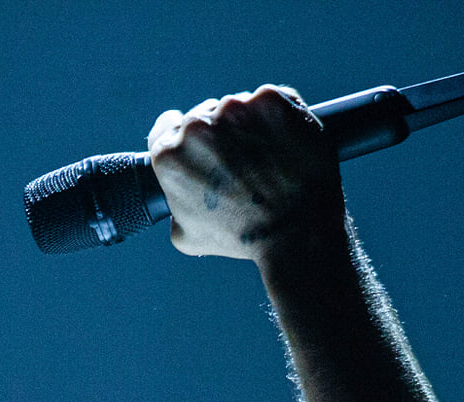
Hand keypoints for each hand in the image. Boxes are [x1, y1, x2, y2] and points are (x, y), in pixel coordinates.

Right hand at [147, 85, 344, 261]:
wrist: (298, 231)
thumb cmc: (245, 238)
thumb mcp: (190, 236)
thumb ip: (175, 207)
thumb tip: (177, 199)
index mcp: (170, 155)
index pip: (166, 127)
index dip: (182, 133)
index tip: (198, 139)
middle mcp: (197, 126)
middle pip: (204, 115)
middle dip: (221, 134)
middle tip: (243, 162)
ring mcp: (235, 109)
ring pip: (238, 108)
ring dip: (249, 125)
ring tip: (269, 158)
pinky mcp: (271, 100)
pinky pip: (270, 101)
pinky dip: (278, 118)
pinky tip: (286, 145)